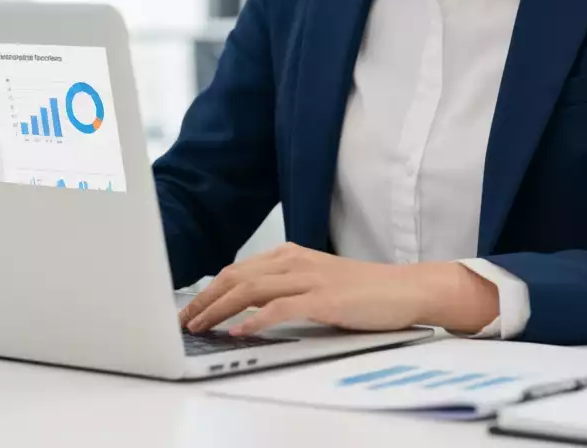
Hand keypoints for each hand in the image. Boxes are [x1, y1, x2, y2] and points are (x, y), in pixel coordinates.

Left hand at [178, 242, 499, 336]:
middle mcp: (295, 261)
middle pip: (236, 276)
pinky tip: (238, 331)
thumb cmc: (360, 291)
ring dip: (219, 309)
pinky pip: (280, 308)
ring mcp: (310, 278)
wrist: (404, 289)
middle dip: (204, 300)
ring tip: (199, 327)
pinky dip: (255, 320)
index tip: (187, 309)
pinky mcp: (324, 299)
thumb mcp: (315, 282)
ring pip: (251, 289)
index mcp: (290, 255)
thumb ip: (282, 288)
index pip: (237, 270)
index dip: (208, 290)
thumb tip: (242, 308)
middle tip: (182, 321)